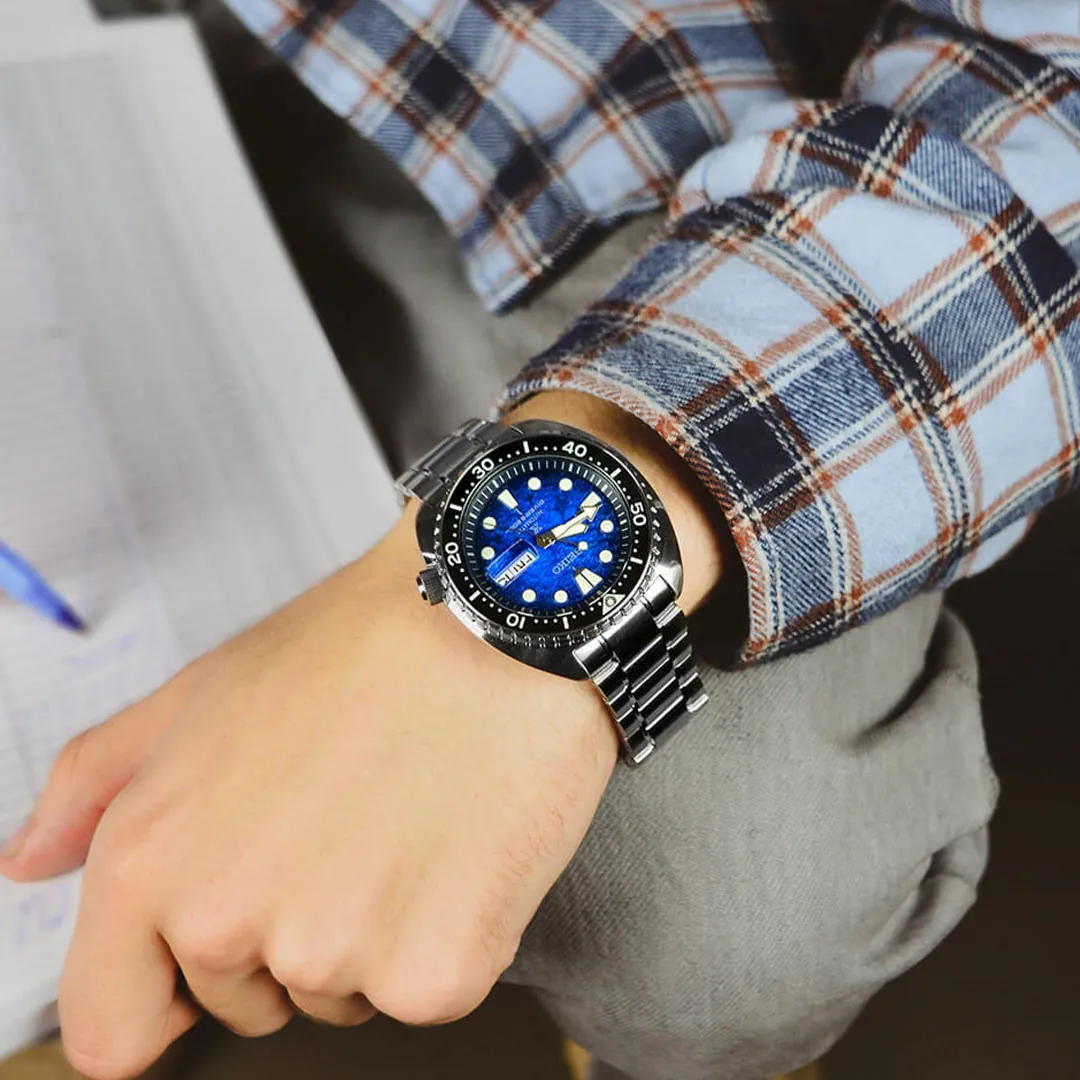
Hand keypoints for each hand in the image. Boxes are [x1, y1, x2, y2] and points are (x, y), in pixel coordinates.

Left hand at [0, 391, 729, 1079]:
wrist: (497, 615)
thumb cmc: (364, 641)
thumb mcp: (202, 689)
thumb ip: (94, 782)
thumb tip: (32, 858)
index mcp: (153, 862)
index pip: (113, 1030)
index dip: (160, 995)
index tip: (206, 964)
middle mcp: (230, 923)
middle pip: (247, 1003)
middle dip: (289, 929)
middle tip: (343, 821)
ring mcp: (339, 957)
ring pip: (345, 992)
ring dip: (373, 929)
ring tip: (405, 816)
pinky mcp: (439, 972)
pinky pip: (427, 990)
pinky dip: (449, 931)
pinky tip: (456, 842)